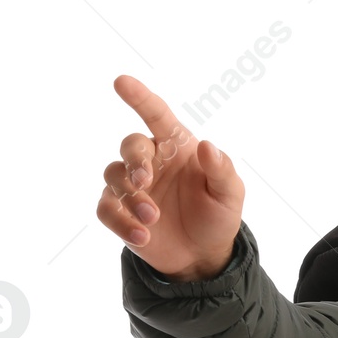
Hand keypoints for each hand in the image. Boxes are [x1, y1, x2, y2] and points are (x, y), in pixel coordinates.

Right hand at [96, 74, 244, 280]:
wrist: (204, 255)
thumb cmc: (217, 216)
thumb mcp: (229, 194)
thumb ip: (221, 170)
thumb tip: (208, 146)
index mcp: (176, 147)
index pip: (156, 115)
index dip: (139, 97)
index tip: (121, 82)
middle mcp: (151, 161)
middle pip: (130, 145)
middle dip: (134, 160)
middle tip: (144, 181)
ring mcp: (132, 186)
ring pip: (114, 176)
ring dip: (131, 197)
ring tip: (153, 218)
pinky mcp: (120, 212)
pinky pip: (107, 209)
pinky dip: (121, 221)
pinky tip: (142, 235)